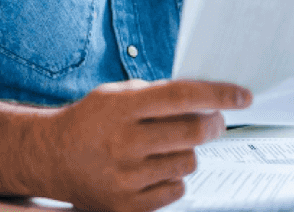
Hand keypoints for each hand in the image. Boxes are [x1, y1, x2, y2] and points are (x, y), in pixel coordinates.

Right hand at [41, 79, 250, 211]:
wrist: (51, 157)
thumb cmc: (91, 121)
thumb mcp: (117, 94)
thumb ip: (159, 94)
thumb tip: (208, 98)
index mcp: (122, 108)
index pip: (183, 97)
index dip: (219, 95)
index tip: (243, 96)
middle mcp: (123, 143)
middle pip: (194, 133)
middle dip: (214, 124)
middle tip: (214, 121)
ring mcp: (125, 179)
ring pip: (188, 163)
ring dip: (188, 152)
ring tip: (167, 146)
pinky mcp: (126, 206)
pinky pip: (176, 191)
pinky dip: (174, 178)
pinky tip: (155, 168)